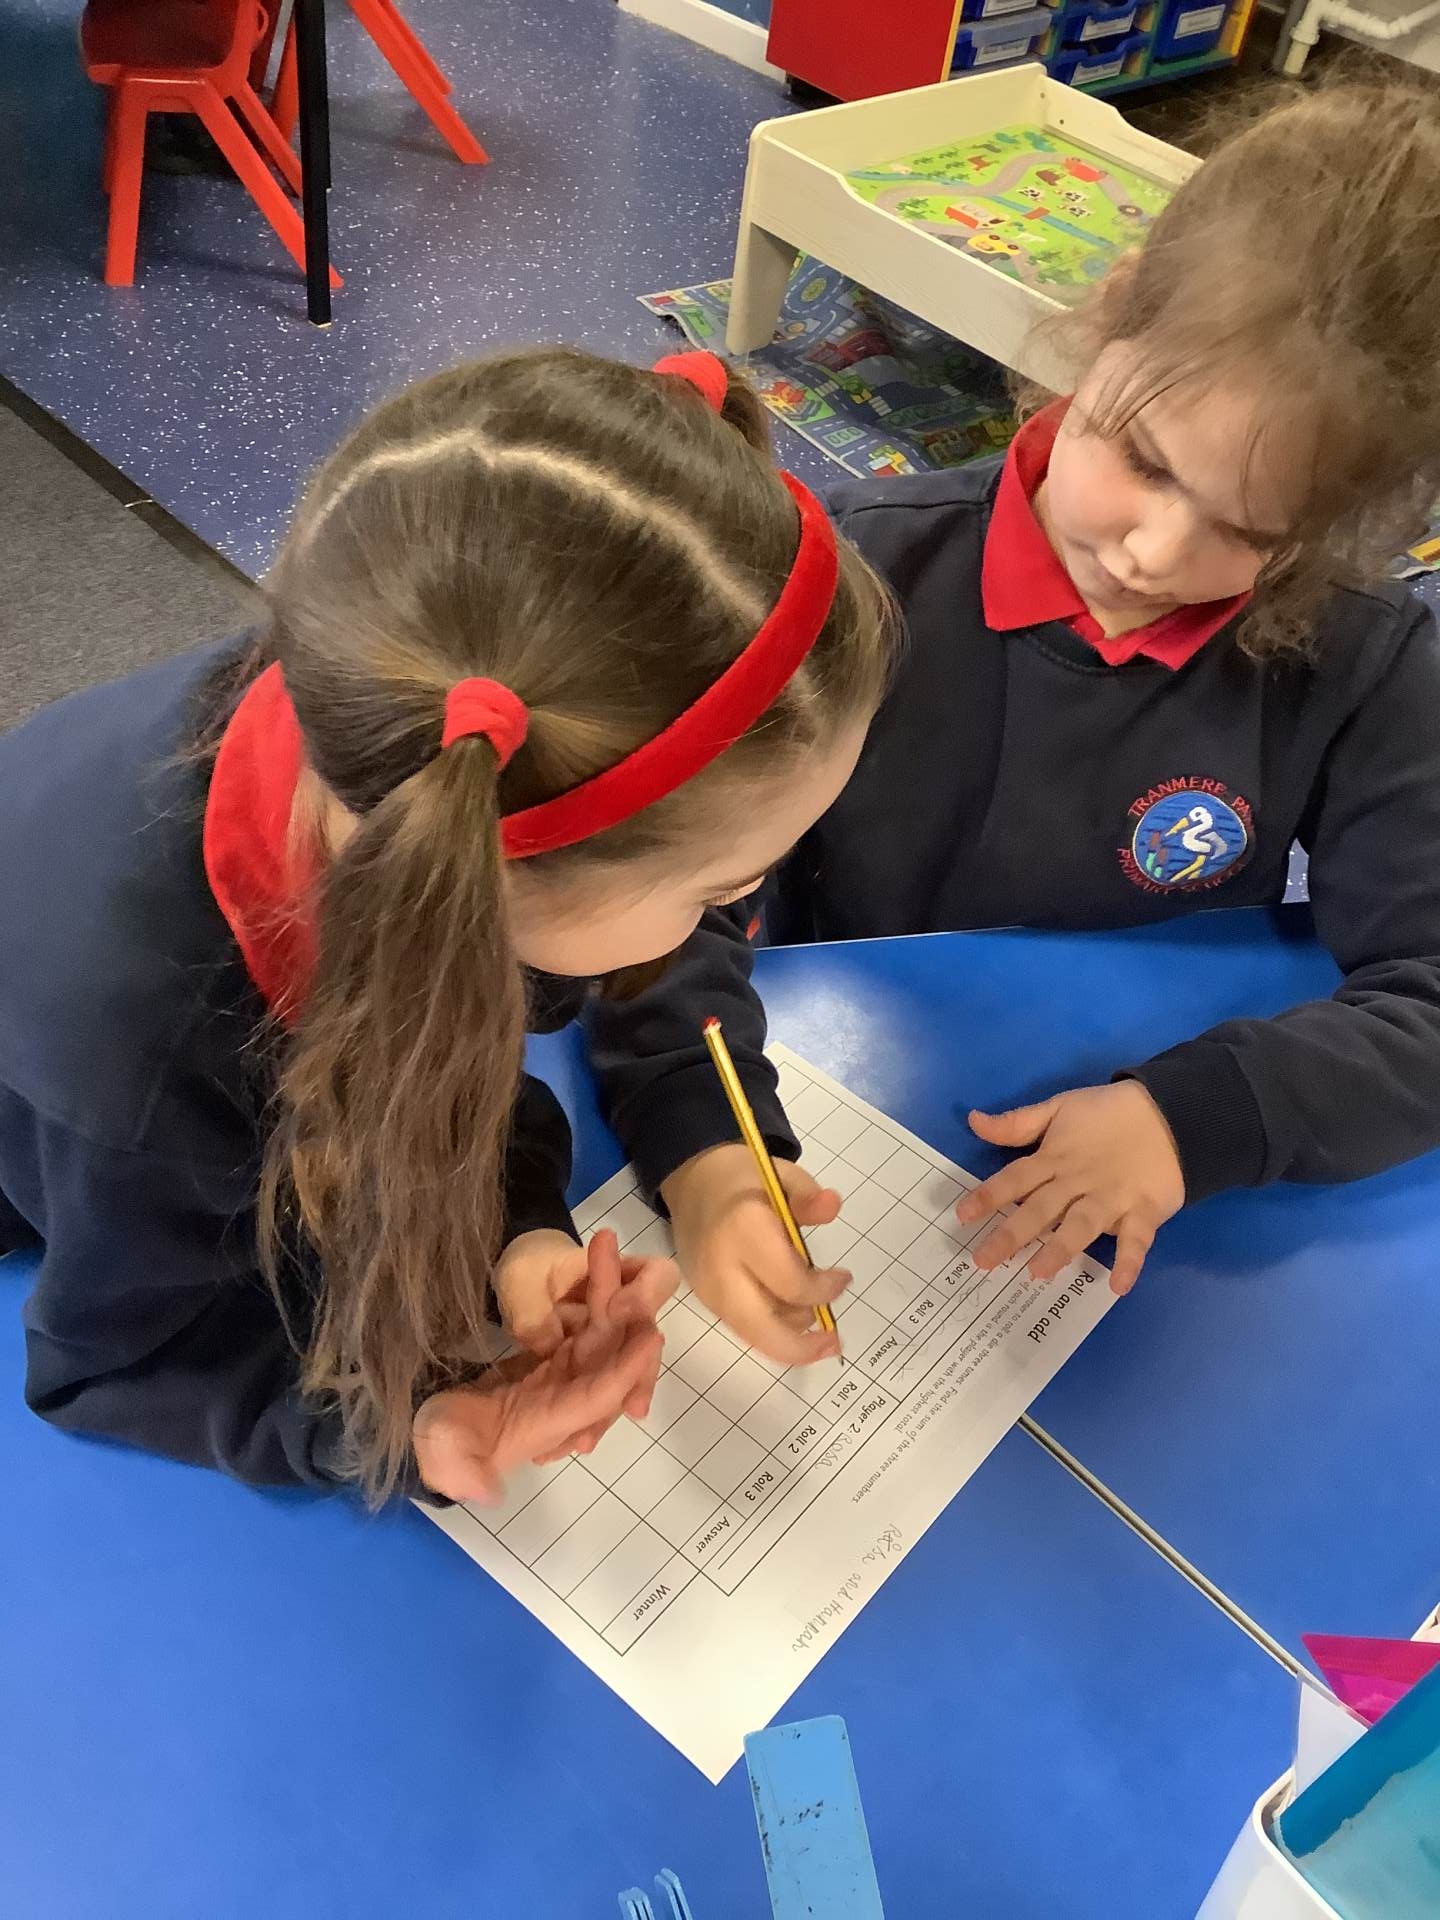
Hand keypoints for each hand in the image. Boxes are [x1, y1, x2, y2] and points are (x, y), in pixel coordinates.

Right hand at [413, 1230, 669, 1503]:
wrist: (432, 1421)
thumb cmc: (440, 1438)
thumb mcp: (443, 1454)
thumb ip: (460, 1470)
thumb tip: (482, 1492)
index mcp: (550, 1422)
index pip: (598, 1397)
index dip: (625, 1371)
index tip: (650, 1336)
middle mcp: (569, 1398)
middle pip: (613, 1359)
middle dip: (630, 1322)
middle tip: (635, 1275)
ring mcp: (564, 1374)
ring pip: (603, 1332)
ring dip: (608, 1290)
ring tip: (603, 1243)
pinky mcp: (554, 1355)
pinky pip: (584, 1320)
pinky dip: (593, 1289)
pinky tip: (596, 1253)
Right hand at [661, 1144, 847, 1366]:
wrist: (691, 1183)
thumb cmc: (742, 1177)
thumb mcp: (780, 1174)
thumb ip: (808, 1195)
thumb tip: (832, 1207)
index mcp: (742, 1229)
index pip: (789, 1282)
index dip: (823, 1290)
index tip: (842, 1279)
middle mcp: (721, 1268)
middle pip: (762, 1329)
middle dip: (802, 1347)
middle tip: (833, 1343)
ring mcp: (708, 1289)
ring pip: (752, 1335)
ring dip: (789, 1333)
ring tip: (810, 1307)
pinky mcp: (704, 1300)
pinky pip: (742, 1327)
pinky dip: (771, 1328)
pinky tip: (791, 1312)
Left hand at [957, 1082, 1184, 1296]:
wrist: (1172, 1113)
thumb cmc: (1108, 1115)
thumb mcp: (1059, 1108)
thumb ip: (1018, 1123)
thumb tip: (973, 1121)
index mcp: (1054, 1158)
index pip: (1016, 1178)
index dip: (989, 1195)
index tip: (962, 1216)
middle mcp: (1077, 1182)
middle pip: (1041, 1209)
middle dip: (1012, 1235)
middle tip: (984, 1262)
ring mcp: (1111, 1198)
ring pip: (1082, 1225)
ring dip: (1061, 1248)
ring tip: (1039, 1273)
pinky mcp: (1143, 1210)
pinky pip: (1136, 1239)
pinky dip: (1130, 1262)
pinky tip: (1119, 1286)